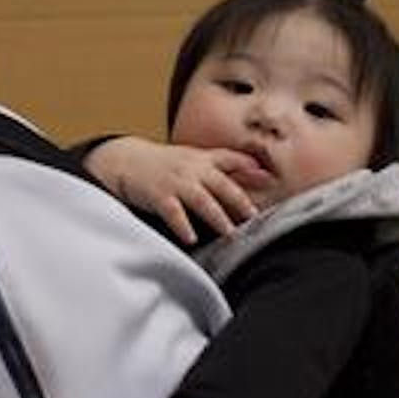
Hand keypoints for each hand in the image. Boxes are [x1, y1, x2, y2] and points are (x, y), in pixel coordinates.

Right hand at [84, 137, 255, 243]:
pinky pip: (173, 212)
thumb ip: (226, 166)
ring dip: (217, 217)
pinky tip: (191, 238)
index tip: (271, 181)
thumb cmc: (165, 164)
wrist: (127, 160)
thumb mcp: (195, 159)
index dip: (252, 169)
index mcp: (203, 159)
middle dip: (240, 201)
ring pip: (202, 200)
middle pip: (222, 184)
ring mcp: (176, 182)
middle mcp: (192, 169)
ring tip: (229, 233)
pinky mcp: (159, 195)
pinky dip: (183, 226)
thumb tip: (262, 174)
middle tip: (253, 218)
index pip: (232, 160)